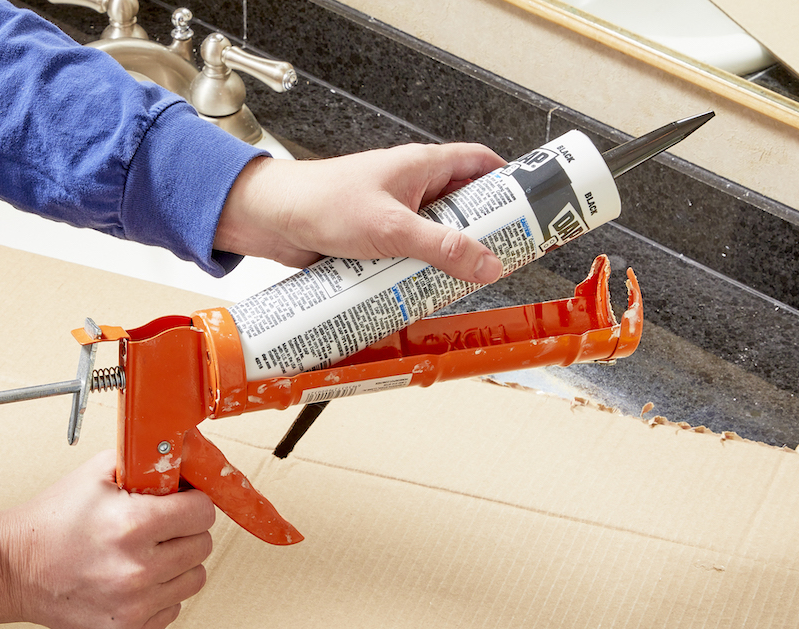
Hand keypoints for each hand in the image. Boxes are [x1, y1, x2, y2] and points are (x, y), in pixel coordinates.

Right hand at [0, 451, 214, 628]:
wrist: (14, 569)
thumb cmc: (54, 521)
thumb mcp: (98, 474)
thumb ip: (147, 463)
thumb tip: (188, 460)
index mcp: (133, 525)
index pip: (203, 513)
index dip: (193, 503)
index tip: (181, 503)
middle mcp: (137, 570)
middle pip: (202, 546)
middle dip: (185, 532)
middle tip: (157, 529)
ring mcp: (133, 608)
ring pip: (193, 580)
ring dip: (176, 565)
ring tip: (143, 555)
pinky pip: (172, 609)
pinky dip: (159, 595)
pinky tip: (130, 582)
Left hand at [214, 143, 506, 283]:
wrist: (269, 218)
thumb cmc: (321, 203)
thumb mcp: (392, 228)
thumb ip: (441, 248)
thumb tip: (487, 264)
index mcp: (421, 166)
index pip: (479, 164)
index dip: (508, 183)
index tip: (529, 209)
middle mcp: (408, 187)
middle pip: (460, 207)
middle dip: (479, 234)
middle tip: (500, 261)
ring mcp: (389, 214)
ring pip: (432, 237)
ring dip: (444, 259)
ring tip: (462, 285)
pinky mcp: (370, 240)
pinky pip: (404, 255)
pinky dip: (414, 271)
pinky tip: (421, 293)